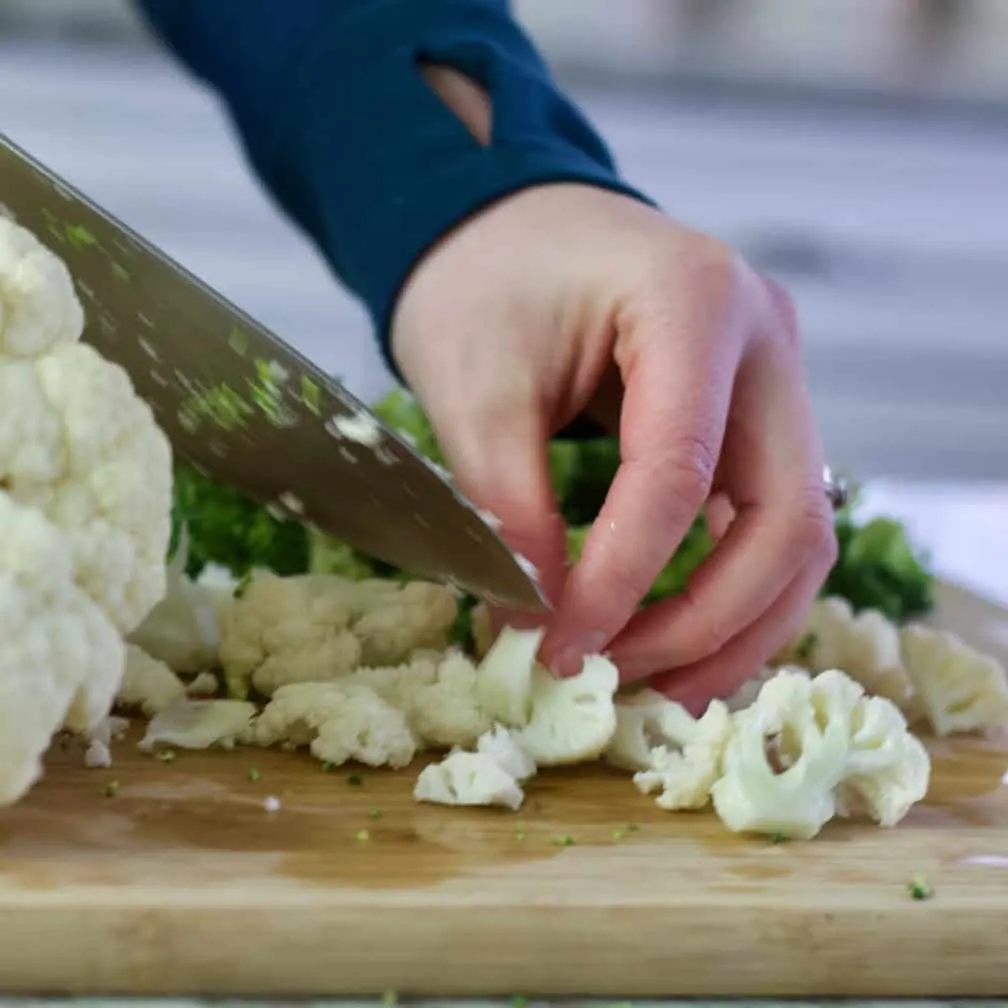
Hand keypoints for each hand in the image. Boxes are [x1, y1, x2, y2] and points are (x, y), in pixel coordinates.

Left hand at [391, 183, 836, 713]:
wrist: (509, 228)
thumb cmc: (483, 282)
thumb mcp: (475, 389)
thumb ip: (511, 507)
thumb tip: (537, 623)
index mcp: (693, 301)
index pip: (680, 471)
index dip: (622, 578)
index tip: (558, 645)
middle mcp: (765, 343)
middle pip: (787, 519)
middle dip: (703, 622)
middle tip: (613, 674)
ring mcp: (775, 382)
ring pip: (799, 536)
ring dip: (733, 627)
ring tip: (650, 684)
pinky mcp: (757, 420)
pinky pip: (771, 525)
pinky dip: (731, 596)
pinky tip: (673, 641)